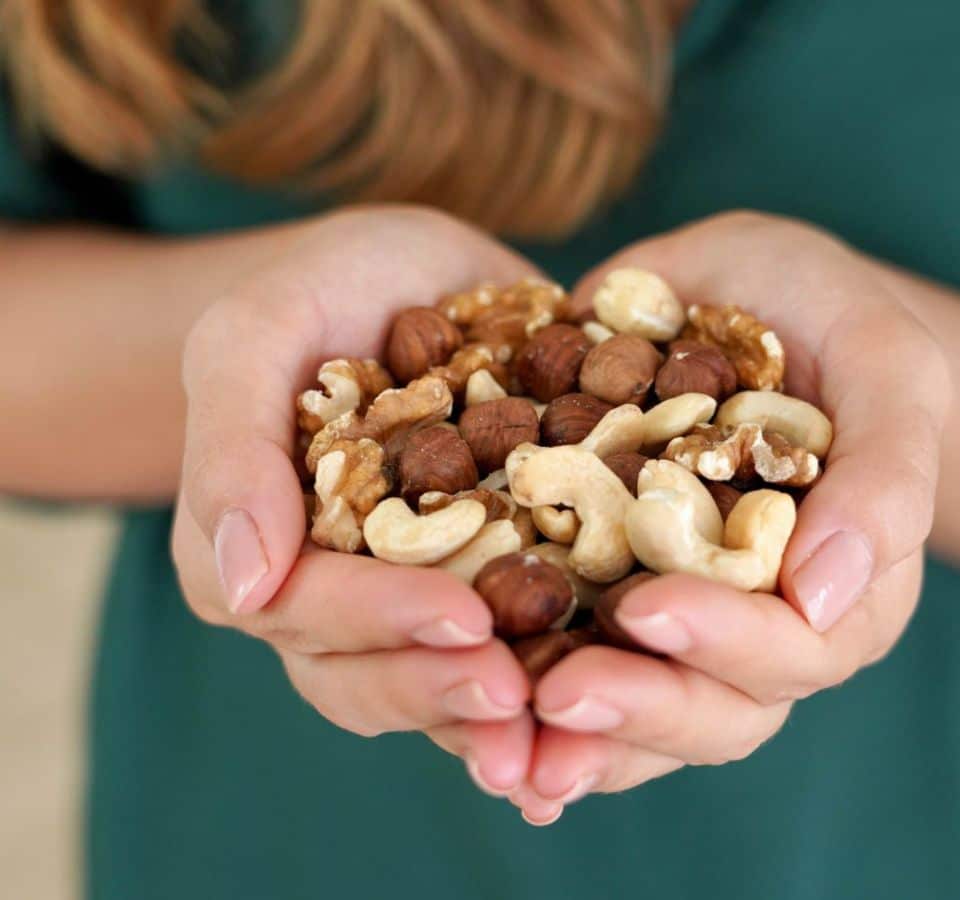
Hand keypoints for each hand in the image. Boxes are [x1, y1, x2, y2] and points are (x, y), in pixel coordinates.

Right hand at [171, 208, 538, 795]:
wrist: (412, 275)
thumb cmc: (323, 289)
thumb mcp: (259, 332)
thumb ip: (234, 444)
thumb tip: (242, 585)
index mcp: (261, 548)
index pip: (305, 608)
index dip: (380, 621)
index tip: (465, 618)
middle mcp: (330, 595)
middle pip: (367, 675)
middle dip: (441, 689)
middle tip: (519, 698)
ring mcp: (411, 599)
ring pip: (435, 686)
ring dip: (493, 720)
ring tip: (560, 741)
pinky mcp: (487, 586)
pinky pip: (508, 654)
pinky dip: (548, 692)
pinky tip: (603, 725)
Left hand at [508, 211, 951, 823]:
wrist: (744, 289)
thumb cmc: (828, 313)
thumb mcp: (885, 360)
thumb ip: (886, 472)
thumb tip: (824, 598)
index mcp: (846, 584)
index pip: (799, 649)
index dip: (726, 643)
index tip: (643, 608)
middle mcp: (765, 624)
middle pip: (717, 710)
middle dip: (640, 710)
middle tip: (555, 697)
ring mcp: (683, 618)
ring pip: (643, 719)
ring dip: (576, 740)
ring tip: (499, 748)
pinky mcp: (606, 594)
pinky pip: (574, 667)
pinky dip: (524, 705)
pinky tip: (470, 724)